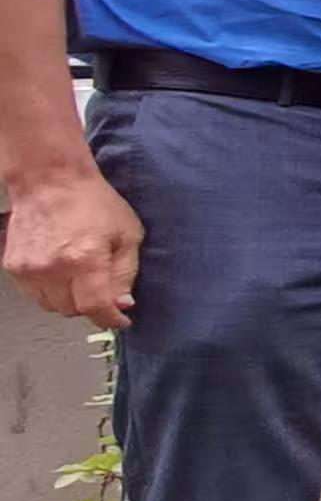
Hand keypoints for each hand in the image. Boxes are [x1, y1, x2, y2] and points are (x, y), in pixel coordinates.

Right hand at [2, 167, 142, 327]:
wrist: (50, 181)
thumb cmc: (93, 202)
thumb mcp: (127, 234)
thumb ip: (126, 273)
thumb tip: (123, 304)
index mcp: (84, 260)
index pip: (95, 307)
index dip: (110, 318)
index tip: (120, 320)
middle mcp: (52, 268)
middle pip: (73, 310)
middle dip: (92, 306)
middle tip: (103, 291)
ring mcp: (28, 269)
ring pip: (52, 306)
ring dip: (70, 301)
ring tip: (81, 278)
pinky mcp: (13, 266)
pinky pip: (34, 294)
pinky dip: (51, 291)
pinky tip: (61, 273)